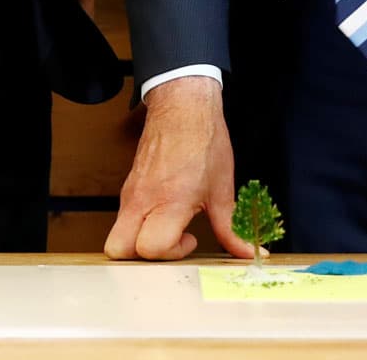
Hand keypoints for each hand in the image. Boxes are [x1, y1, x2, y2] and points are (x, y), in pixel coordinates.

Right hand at [104, 75, 252, 260]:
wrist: (182, 108)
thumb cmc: (202, 142)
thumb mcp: (223, 190)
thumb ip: (232, 228)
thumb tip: (249, 252)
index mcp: (168, 201)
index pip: (150, 247)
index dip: (171, 253)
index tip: (191, 239)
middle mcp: (142, 199)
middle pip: (118, 249)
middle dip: (142, 257)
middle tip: (170, 242)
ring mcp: (131, 193)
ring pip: (118, 234)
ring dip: (141, 241)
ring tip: (171, 226)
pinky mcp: (128, 188)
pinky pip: (124, 218)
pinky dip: (140, 226)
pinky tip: (165, 214)